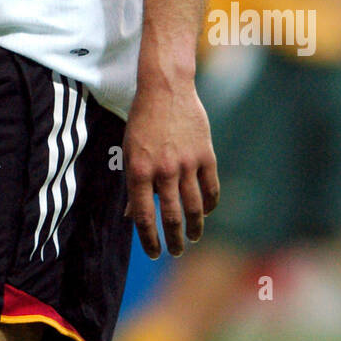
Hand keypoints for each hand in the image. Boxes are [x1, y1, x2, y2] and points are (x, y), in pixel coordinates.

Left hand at [123, 75, 218, 258]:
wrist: (165, 88)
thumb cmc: (142, 121)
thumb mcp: (128, 151)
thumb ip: (132, 184)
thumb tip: (132, 216)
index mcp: (139, 170)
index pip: (144, 217)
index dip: (149, 240)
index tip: (153, 252)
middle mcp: (163, 170)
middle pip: (171, 217)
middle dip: (173, 240)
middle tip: (175, 252)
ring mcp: (187, 163)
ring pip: (194, 208)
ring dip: (194, 228)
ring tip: (192, 237)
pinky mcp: (206, 155)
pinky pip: (211, 189)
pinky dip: (209, 205)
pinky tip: (206, 212)